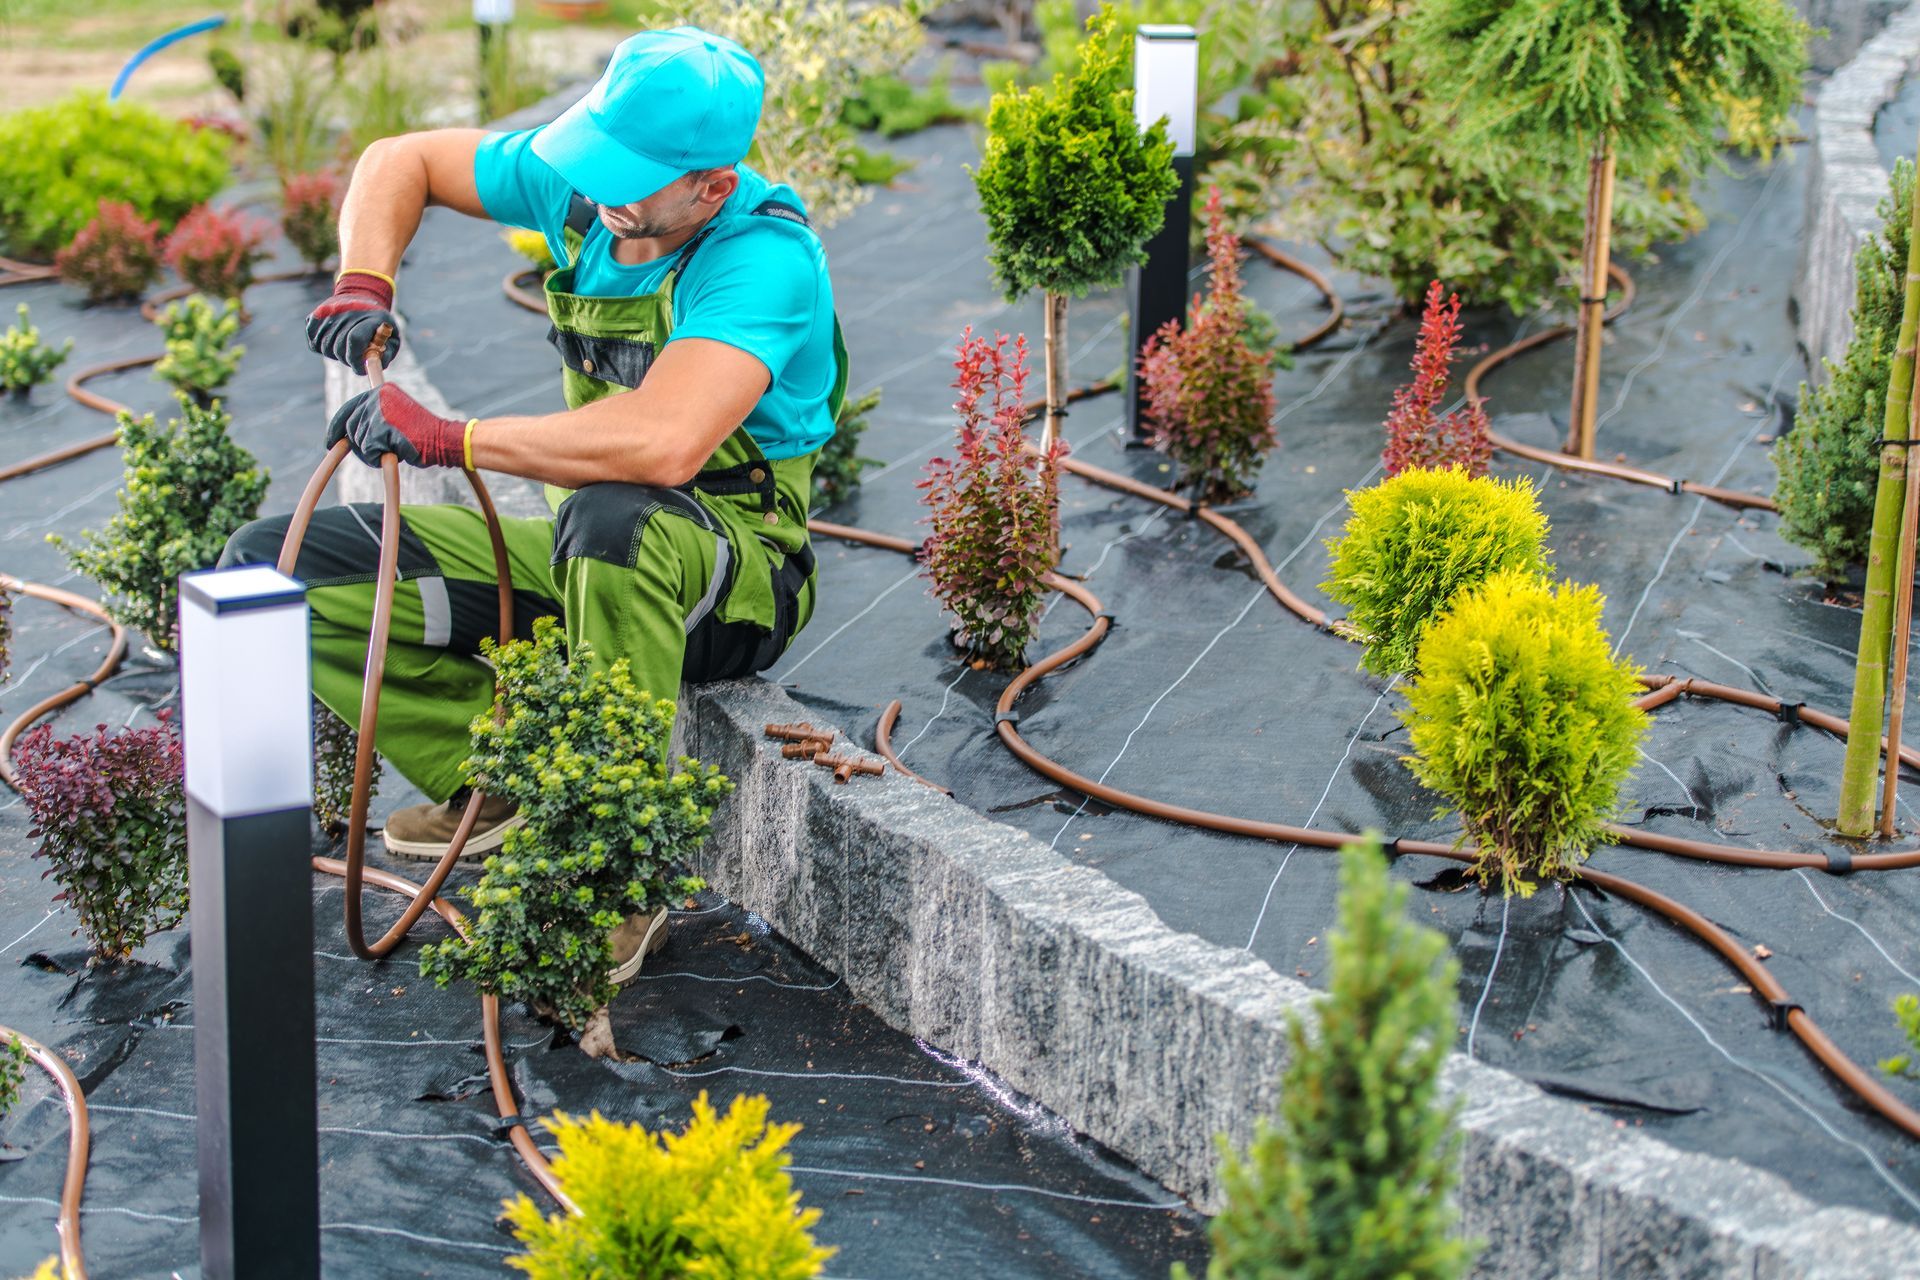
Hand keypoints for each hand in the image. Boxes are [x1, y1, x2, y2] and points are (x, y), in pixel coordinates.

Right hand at [306, 271, 402, 373]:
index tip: (359, 368)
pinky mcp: (315, 315)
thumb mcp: (392, 338)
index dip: (356, 359)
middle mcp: (347, 311)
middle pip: (339, 346)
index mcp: (371, 316)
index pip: (355, 339)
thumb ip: (386, 355)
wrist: (362, 298)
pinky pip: (314, 343)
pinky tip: (334, 341)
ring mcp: (329, 311)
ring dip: (335, 353)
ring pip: (325, 347)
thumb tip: (370, 367)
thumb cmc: (378, 325)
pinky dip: (322, 347)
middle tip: (355, 356)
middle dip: (347, 358)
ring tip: (346, 346)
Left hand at [327, 385, 464, 468]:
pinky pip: (368, 450)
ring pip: (358, 440)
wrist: (443, 439)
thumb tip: (346, 432)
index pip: (349, 408)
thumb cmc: (423, 434)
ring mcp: (378, 412)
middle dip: (357, 444)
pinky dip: (377, 458)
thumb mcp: (396, 417)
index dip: (336, 427)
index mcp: (381, 391)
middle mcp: (377, 397)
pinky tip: (394, 454)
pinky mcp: (380, 428)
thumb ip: (374, 418)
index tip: (330, 442)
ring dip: (370, 453)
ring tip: (392, 450)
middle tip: (375, 453)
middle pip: (351, 426)